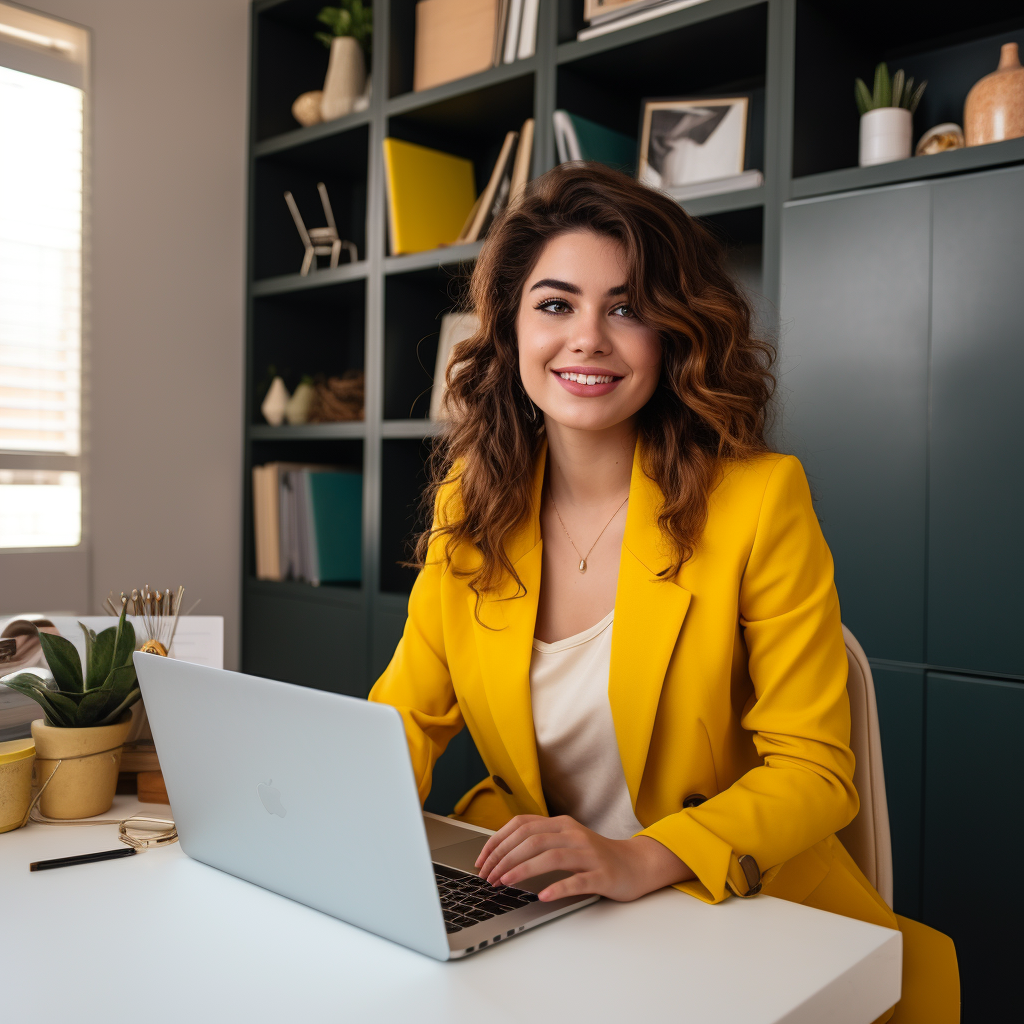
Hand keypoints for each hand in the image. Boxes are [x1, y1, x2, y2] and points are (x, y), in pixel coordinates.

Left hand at [473, 814, 694, 902]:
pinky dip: (558, 887)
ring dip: (523, 869)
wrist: (637, 864)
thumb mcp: (567, 840)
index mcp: (562, 824)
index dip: (498, 841)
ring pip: (551, 856)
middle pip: (532, 839)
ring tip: (505, 883)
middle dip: (505, 858)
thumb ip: (541, 840)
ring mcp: (589, 854)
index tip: (482, 860)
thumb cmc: (596, 856)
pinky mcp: (602, 874)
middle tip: (489, 877)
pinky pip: (577, 880)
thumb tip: (501, 851)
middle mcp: (574, 834)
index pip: (522, 825)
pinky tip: (543, 895)